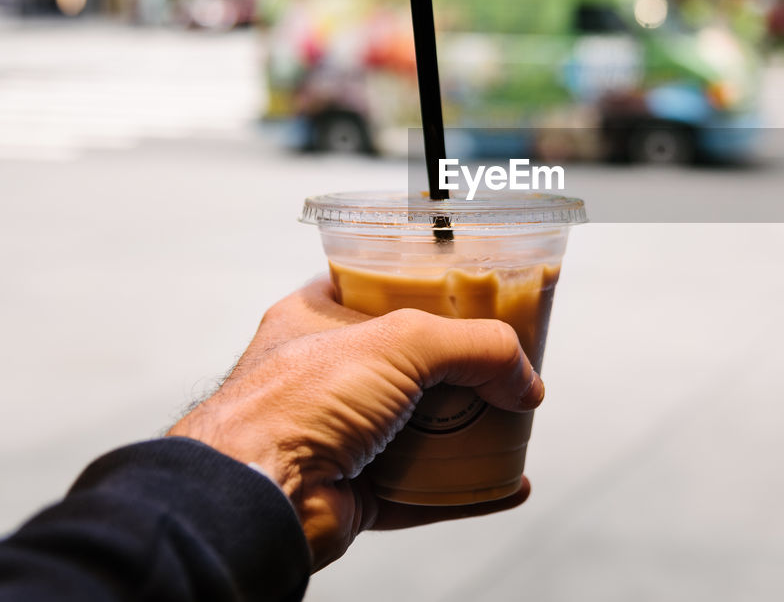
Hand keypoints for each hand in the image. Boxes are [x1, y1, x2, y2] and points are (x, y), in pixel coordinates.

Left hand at [167, 278, 544, 569]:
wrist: (258, 494)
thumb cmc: (296, 402)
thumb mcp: (400, 341)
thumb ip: (475, 347)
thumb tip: (525, 379)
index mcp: (318, 322)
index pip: (379, 291)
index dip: (428, 289)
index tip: (477, 293)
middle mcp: (328, 377)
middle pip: (413, 364)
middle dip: (463, 368)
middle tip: (509, 364)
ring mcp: (343, 436)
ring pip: (422, 429)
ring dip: (471, 429)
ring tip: (518, 419)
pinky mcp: (357, 491)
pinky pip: (426, 490)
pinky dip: (468, 488)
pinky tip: (508, 484)